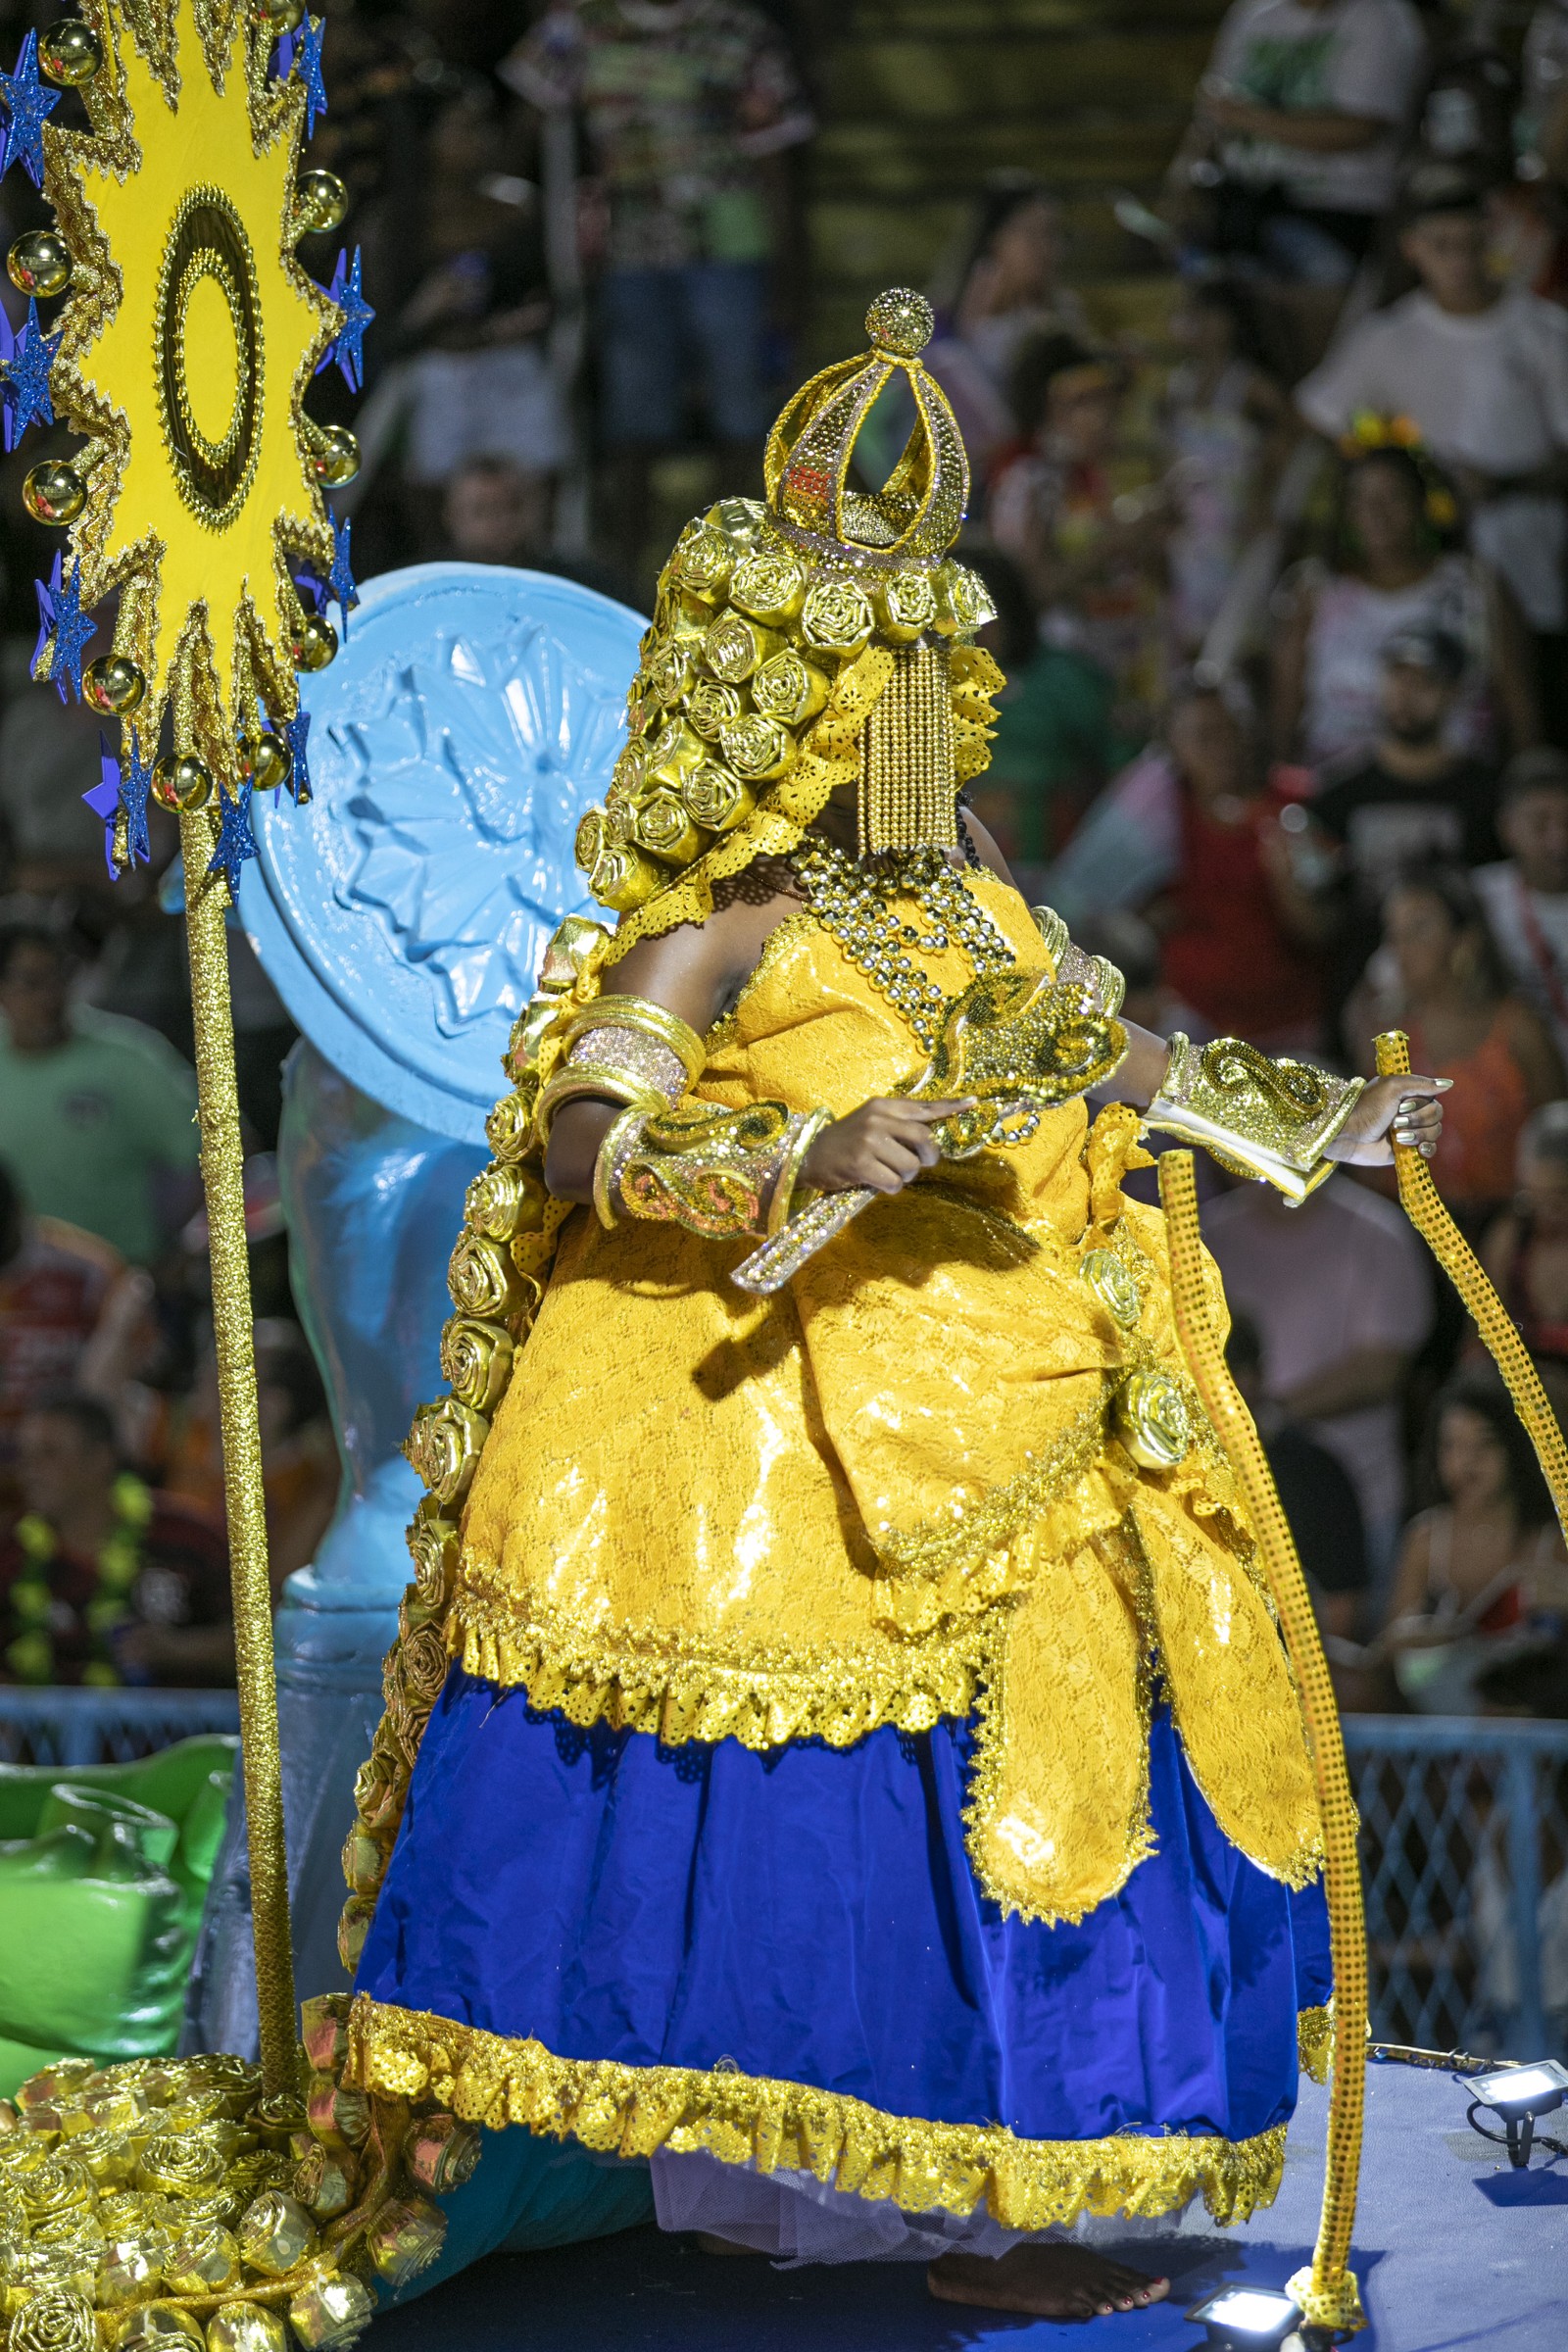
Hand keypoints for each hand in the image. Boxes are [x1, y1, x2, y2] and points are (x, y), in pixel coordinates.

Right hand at [802, 1097, 974, 1195]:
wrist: (809, 1155)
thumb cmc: (847, 1142)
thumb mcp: (872, 1122)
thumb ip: (899, 1124)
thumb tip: (933, 1139)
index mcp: (883, 1106)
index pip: (924, 1107)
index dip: (951, 1107)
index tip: (974, 1103)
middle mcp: (878, 1119)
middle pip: (924, 1140)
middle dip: (928, 1157)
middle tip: (919, 1164)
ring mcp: (869, 1141)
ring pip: (910, 1166)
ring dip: (904, 1176)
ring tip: (886, 1172)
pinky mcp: (860, 1163)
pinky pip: (894, 1182)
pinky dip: (890, 1188)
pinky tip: (876, 1182)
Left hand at [1324, 1074, 1450, 1166]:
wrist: (1348, 1134)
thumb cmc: (1366, 1107)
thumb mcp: (1392, 1087)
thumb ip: (1421, 1084)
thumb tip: (1449, 1084)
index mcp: (1408, 1095)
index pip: (1433, 1099)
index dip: (1420, 1104)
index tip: (1401, 1106)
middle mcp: (1411, 1112)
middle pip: (1436, 1115)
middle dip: (1417, 1119)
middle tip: (1395, 1121)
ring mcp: (1410, 1131)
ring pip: (1435, 1132)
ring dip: (1418, 1134)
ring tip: (1397, 1136)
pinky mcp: (1407, 1150)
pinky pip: (1430, 1149)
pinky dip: (1427, 1148)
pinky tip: (1418, 1149)